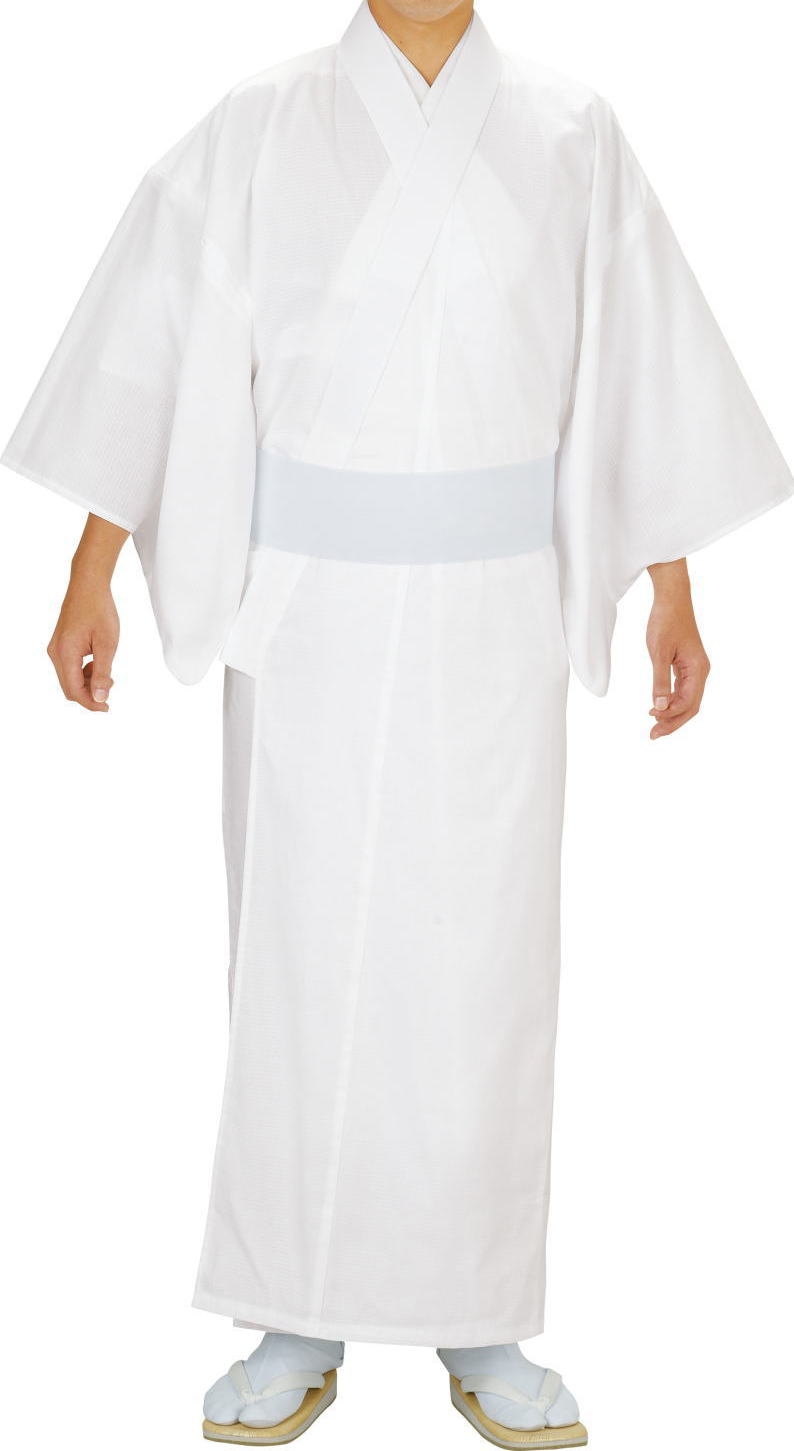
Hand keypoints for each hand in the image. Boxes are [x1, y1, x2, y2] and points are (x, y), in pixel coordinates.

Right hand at [46, 513, 127, 711]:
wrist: (88, 586)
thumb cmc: (99, 611)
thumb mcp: (107, 644)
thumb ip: (103, 672)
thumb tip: (101, 697)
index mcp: (65, 654)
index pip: (74, 691)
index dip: (91, 703)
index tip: (107, 707)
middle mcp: (55, 653)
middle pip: (69, 688)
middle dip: (89, 695)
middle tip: (110, 693)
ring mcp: (56, 648)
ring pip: (69, 678)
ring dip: (88, 683)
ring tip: (108, 674)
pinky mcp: (60, 644)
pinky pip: (69, 667)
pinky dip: (84, 672)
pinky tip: (98, 664)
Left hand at [646, 558, 709, 739]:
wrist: (672, 599)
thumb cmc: (666, 621)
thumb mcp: (659, 652)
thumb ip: (659, 681)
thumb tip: (658, 706)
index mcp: (698, 669)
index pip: (688, 702)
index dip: (670, 714)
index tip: (651, 717)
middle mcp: (701, 671)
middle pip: (690, 706)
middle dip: (672, 722)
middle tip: (652, 735)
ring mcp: (695, 669)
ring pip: (687, 700)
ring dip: (672, 714)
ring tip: (654, 727)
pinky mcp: (687, 666)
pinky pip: (682, 690)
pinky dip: (671, 701)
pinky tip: (658, 708)